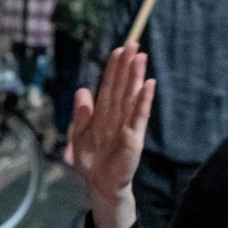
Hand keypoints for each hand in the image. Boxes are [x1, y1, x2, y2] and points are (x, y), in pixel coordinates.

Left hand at [70, 45, 154, 227]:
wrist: (99, 184)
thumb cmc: (91, 160)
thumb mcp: (78, 135)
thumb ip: (81, 114)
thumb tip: (82, 90)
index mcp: (102, 114)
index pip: (109, 86)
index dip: (114, 68)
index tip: (119, 49)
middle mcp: (116, 115)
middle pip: (122, 86)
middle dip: (127, 66)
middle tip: (134, 44)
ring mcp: (126, 125)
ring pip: (131, 96)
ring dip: (137, 77)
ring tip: (142, 58)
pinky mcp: (133, 138)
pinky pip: (138, 116)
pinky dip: (143, 101)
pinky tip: (149, 85)